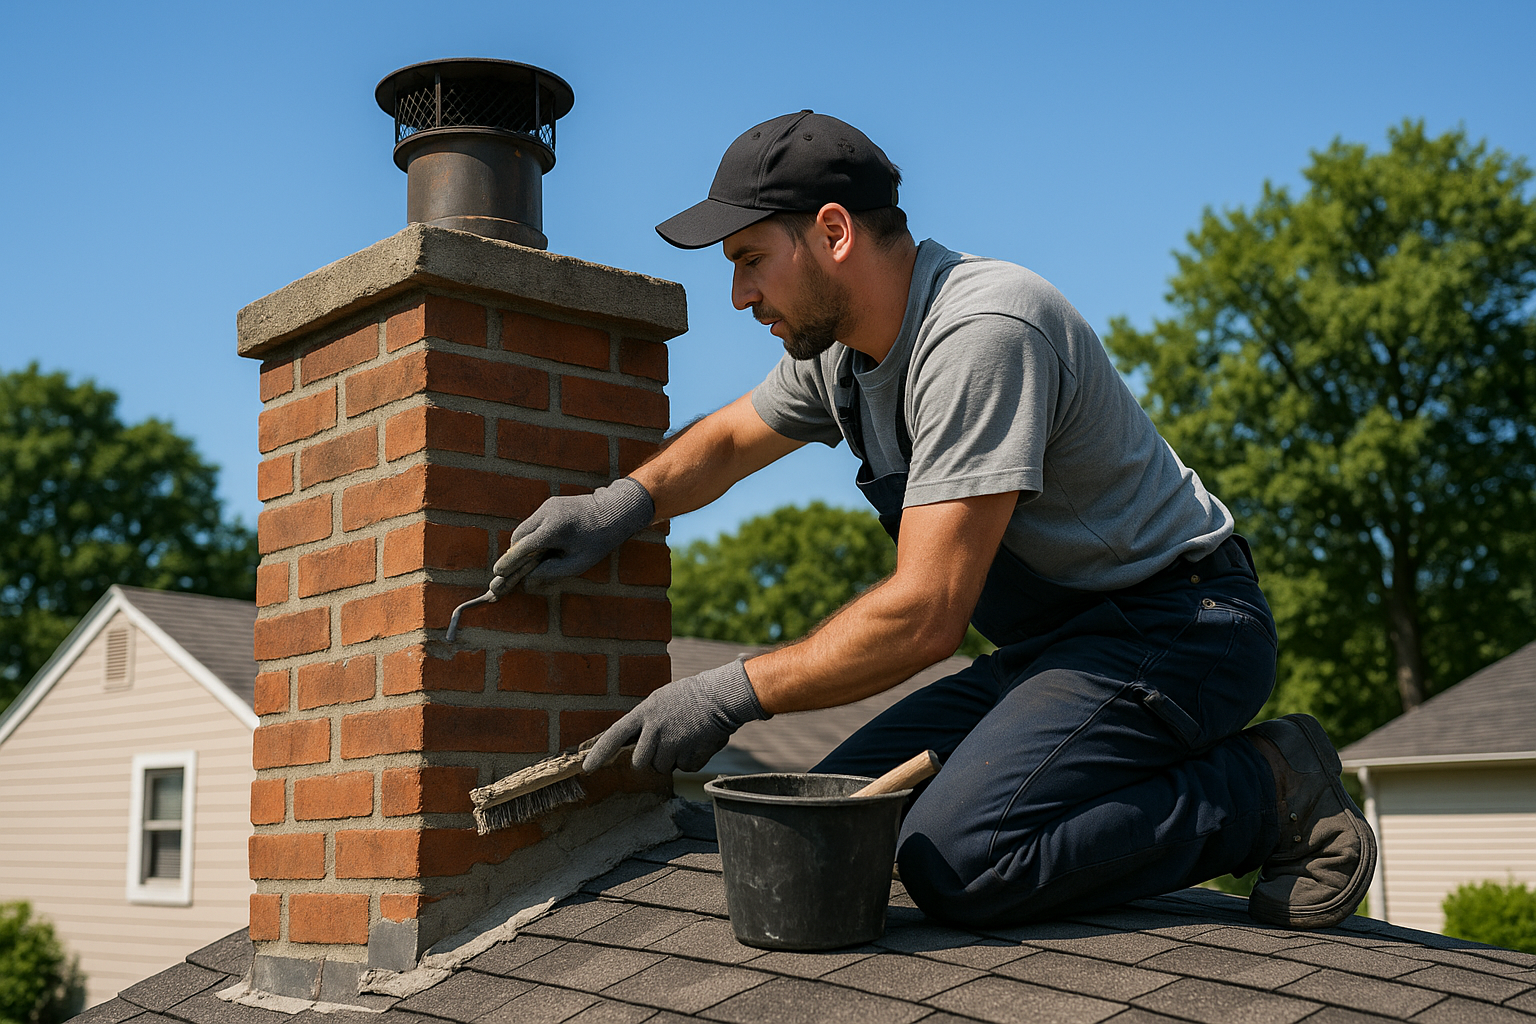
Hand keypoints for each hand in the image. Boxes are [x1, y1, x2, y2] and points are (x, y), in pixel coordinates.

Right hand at [495, 477, 653, 583]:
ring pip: (525, 528)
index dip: (509, 562)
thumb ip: (551, 570)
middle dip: (515, 554)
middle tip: (515, 570)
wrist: (615, 510)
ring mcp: (548, 506)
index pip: (522, 548)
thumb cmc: (599, 540)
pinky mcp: (551, 503)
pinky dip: (534, 535)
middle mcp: (547, 513)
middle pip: (519, 537)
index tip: (498, 572)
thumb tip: (530, 575)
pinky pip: (535, 522)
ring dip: (524, 544)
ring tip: (534, 559)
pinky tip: (545, 546)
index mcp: (554, 529)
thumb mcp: (577, 563)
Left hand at [584, 658, 769, 773]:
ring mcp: (671, 743)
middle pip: (641, 761)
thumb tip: (638, 745)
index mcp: (645, 712)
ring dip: (674, 758)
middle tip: (668, 744)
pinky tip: (699, 741)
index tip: (587, 768)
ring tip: (687, 737)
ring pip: (663, 767)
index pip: (615, 734)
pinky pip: (685, 768)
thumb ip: (648, 721)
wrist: (722, 696)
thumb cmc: (693, 697)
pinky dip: (693, 760)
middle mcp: (654, 729)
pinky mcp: (687, 755)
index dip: (599, 753)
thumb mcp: (662, 701)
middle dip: (652, 759)